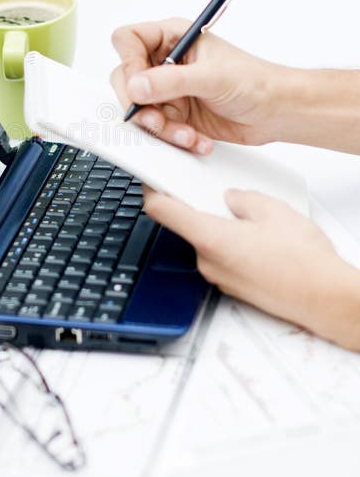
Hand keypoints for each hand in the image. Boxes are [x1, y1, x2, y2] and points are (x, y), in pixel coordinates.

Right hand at [111, 18, 287, 153]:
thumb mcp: (212, 77)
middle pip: (126, 79)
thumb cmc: (256, 82)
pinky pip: (157, 130)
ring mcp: (169, 90)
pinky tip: (196, 138)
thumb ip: (171, 81)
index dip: (128, 61)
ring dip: (161, 128)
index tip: (140, 84)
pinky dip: (174, 139)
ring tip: (187, 134)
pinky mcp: (175, 115)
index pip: (129, 40)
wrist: (277, 112)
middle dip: (141, 105)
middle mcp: (166, 63)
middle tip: (157, 119)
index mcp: (173, 38)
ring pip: (140, 110)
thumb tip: (136, 86)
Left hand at [143, 187, 359, 350]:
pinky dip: (231, 244)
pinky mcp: (232, 287)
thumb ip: (243, 199)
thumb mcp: (272, 210)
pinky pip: (221, 257)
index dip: (153, 189)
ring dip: (218, 226)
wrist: (324, 299)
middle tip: (215, 191)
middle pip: (184, 226)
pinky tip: (257, 238)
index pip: (161, 210)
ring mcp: (219, 278)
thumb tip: (233, 197)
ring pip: (206, 242)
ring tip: (249, 217)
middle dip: (197, 206)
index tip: (153, 177)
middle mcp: (207, 261)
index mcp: (209, 238)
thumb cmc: (302, 263)